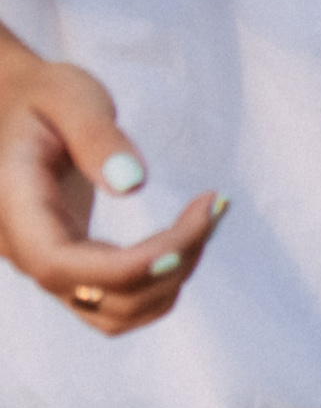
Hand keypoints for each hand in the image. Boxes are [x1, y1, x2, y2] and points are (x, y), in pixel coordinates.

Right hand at [0, 46, 221, 335]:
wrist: (18, 106)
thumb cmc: (43, 95)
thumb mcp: (68, 95)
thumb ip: (96, 137)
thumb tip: (131, 185)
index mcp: (13, 208)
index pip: (63, 265)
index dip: (135, 263)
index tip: (196, 220)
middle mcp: (24, 250)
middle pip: (101, 296)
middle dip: (173, 262)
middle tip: (215, 204)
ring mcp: (48, 265)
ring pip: (117, 313)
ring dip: (174, 279)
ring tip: (206, 216)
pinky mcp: (74, 266)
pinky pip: (121, 302)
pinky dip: (164, 282)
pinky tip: (189, 234)